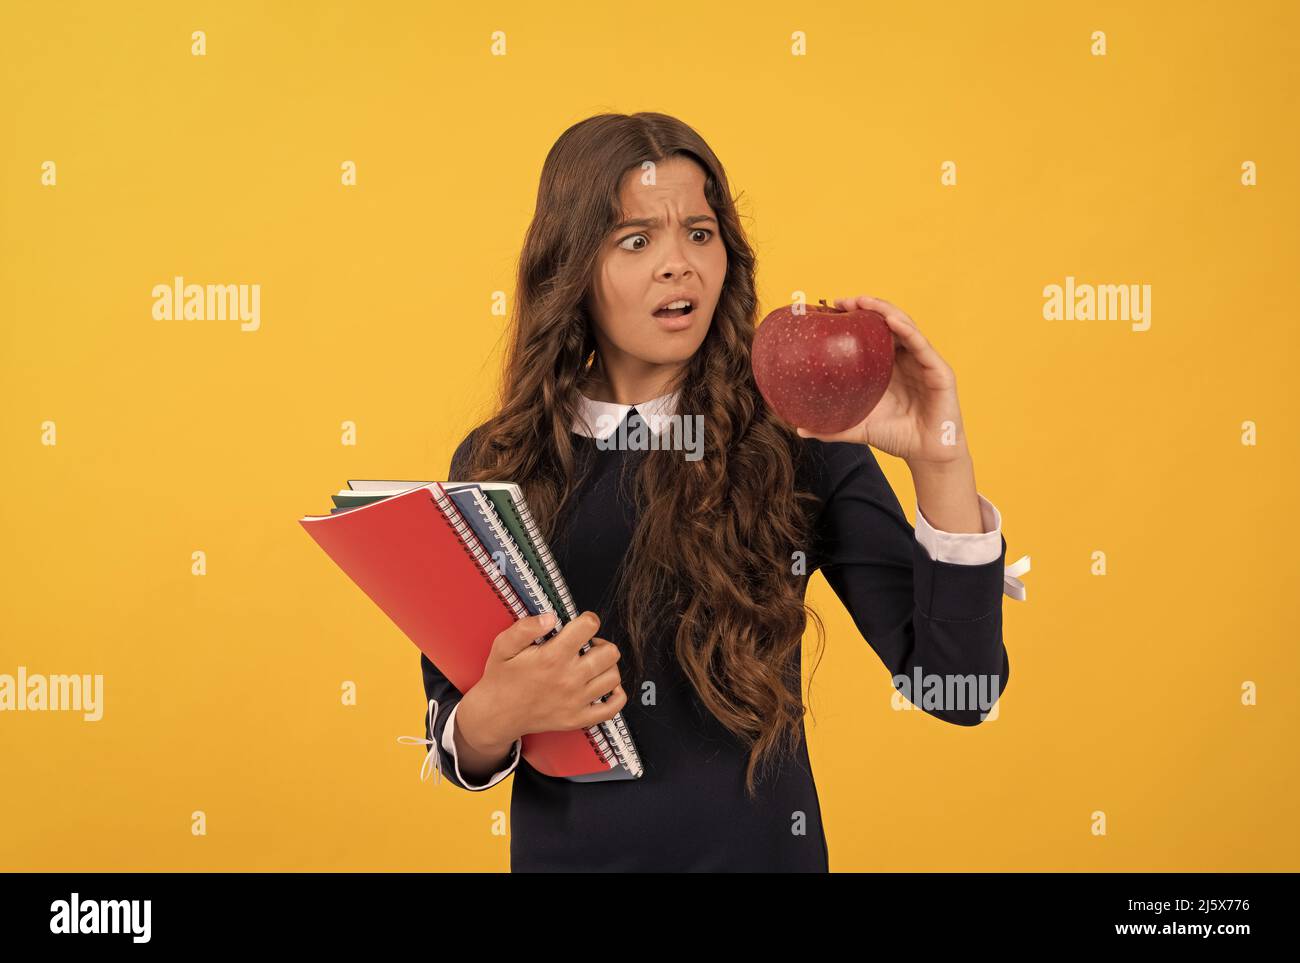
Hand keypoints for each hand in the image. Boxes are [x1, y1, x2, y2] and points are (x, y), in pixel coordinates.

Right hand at [467, 610, 627, 743]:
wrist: (496, 715)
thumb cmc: (501, 679)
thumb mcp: (503, 646)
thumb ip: (525, 628)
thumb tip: (550, 617)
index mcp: (552, 658)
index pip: (588, 627)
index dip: (587, 620)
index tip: (581, 624)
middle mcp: (568, 679)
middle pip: (609, 652)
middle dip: (600, 643)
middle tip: (586, 646)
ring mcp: (576, 702)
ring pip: (613, 676)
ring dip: (607, 666)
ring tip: (591, 664)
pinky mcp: (578, 719)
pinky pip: (612, 707)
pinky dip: (615, 696)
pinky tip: (603, 686)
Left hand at [795, 294, 970, 465]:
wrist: (926, 455)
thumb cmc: (896, 436)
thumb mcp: (859, 428)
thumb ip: (832, 427)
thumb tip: (800, 429)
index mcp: (889, 366)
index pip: (873, 333)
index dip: (856, 318)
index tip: (832, 308)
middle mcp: (907, 358)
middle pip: (888, 322)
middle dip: (867, 307)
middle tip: (842, 301)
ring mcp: (924, 362)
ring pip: (905, 326)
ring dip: (885, 311)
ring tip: (864, 302)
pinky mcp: (939, 371)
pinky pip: (922, 345)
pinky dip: (907, 330)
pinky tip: (892, 321)